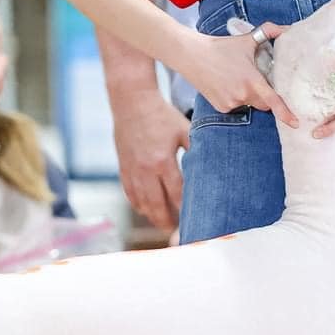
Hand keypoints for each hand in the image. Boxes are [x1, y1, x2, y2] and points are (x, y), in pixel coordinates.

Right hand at [112, 90, 190, 229]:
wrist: (131, 101)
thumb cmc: (161, 114)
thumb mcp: (184, 130)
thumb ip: (196, 150)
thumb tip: (212, 165)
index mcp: (163, 161)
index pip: (177, 194)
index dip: (186, 209)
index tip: (195, 219)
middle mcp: (145, 170)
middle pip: (157, 205)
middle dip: (168, 221)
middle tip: (178, 232)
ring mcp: (131, 170)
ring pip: (141, 203)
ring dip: (153, 216)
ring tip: (164, 224)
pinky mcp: (122, 167)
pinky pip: (129, 194)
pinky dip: (138, 205)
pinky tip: (146, 210)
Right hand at [183, 23, 297, 126]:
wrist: (192, 55)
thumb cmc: (220, 47)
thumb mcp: (246, 38)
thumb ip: (269, 31)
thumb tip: (287, 28)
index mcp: (252, 81)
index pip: (273, 101)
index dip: (286, 114)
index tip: (295, 123)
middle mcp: (242, 95)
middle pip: (263, 104)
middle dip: (264, 96)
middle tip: (254, 79)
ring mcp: (231, 103)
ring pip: (249, 104)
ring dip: (248, 95)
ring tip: (235, 78)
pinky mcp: (221, 107)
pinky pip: (235, 107)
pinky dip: (235, 98)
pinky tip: (225, 84)